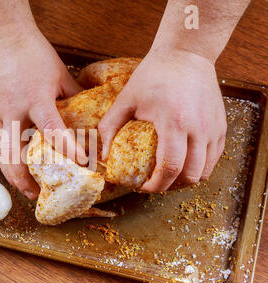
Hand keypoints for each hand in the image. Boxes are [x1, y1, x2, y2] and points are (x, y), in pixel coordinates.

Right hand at [0, 26, 84, 199]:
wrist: (2, 38)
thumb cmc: (33, 53)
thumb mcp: (60, 73)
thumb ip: (74, 96)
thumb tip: (89, 114)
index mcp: (37, 99)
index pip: (52, 129)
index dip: (67, 148)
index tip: (81, 164)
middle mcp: (15, 110)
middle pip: (15, 154)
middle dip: (25, 179)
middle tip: (37, 192)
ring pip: (0, 153)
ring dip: (10, 174)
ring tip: (23, 187)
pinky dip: (0, 155)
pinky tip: (8, 163)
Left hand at [98, 49, 226, 191]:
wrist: (186, 54)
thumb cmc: (154, 75)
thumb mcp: (126, 99)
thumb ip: (110, 127)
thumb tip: (103, 156)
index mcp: (174, 122)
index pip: (170, 168)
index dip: (156, 185)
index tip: (143, 186)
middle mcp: (198, 128)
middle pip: (190, 176)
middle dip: (171, 186)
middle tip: (154, 182)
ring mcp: (213, 128)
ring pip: (205, 171)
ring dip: (186, 179)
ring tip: (168, 175)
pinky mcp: (221, 126)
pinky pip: (214, 158)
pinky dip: (199, 167)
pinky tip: (183, 162)